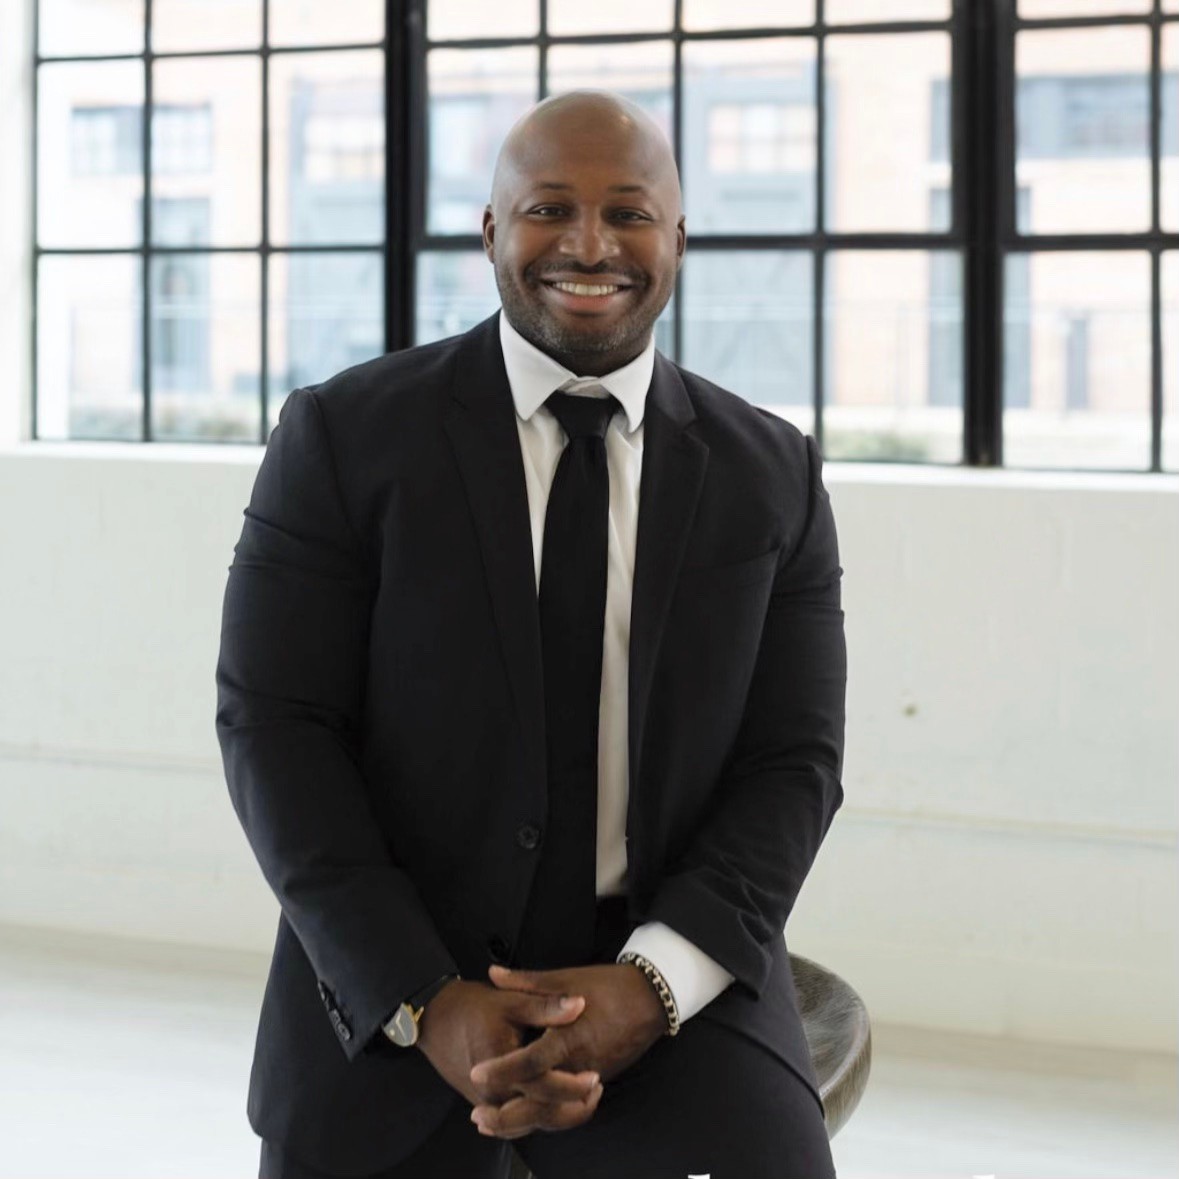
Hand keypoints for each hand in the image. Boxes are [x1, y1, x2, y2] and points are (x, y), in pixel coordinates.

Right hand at [415, 979, 601, 1126]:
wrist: (435, 1017)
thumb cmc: (472, 1007)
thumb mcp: (511, 1001)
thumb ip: (546, 1007)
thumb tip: (579, 1005)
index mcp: (500, 1069)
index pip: (543, 1089)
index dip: (572, 1085)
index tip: (595, 1077)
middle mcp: (491, 1093)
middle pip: (538, 1114)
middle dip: (570, 1108)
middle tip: (596, 1091)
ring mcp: (485, 1102)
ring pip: (527, 1122)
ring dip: (556, 1114)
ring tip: (583, 1098)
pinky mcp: (482, 1102)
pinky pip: (515, 1117)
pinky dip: (537, 1114)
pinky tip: (555, 1102)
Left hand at [467, 962, 667, 1138]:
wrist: (651, 999)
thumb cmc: (608, 986)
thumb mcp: (566, 978)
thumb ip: (526, 981)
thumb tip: (493, 974)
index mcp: (569, 1036)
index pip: (531, 1062)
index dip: (503, 1070)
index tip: (477, 1074)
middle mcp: (579, 1064)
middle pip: (541, 1101)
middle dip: (508, 1115)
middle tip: (479, 1116)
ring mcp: (591, 1076)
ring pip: (555, 1111)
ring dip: (524, 1120)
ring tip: (495, 1123)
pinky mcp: (599, 1080)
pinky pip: (569, 1107)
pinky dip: (547, 1115)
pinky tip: (529, 1114)